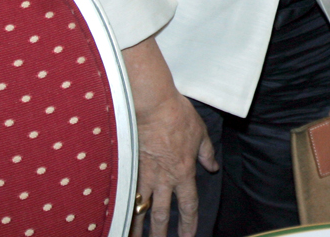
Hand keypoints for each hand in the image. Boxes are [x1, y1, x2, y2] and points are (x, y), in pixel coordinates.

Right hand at [123, 38, 218, 236]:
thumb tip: (212, 166)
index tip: (188, 236)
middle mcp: (164, 178)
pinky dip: (122, 207)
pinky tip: (117, 217)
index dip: (189, 223)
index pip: (189, 204)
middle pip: (162, 213)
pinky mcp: (129, 166)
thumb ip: (206, 152)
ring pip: (141, 207)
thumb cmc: (178, 115)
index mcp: (184, 171)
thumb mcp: (200, 132)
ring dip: (138, 226)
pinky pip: (126, 192)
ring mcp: (144, 174)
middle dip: (161, 233)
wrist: (152, 105)